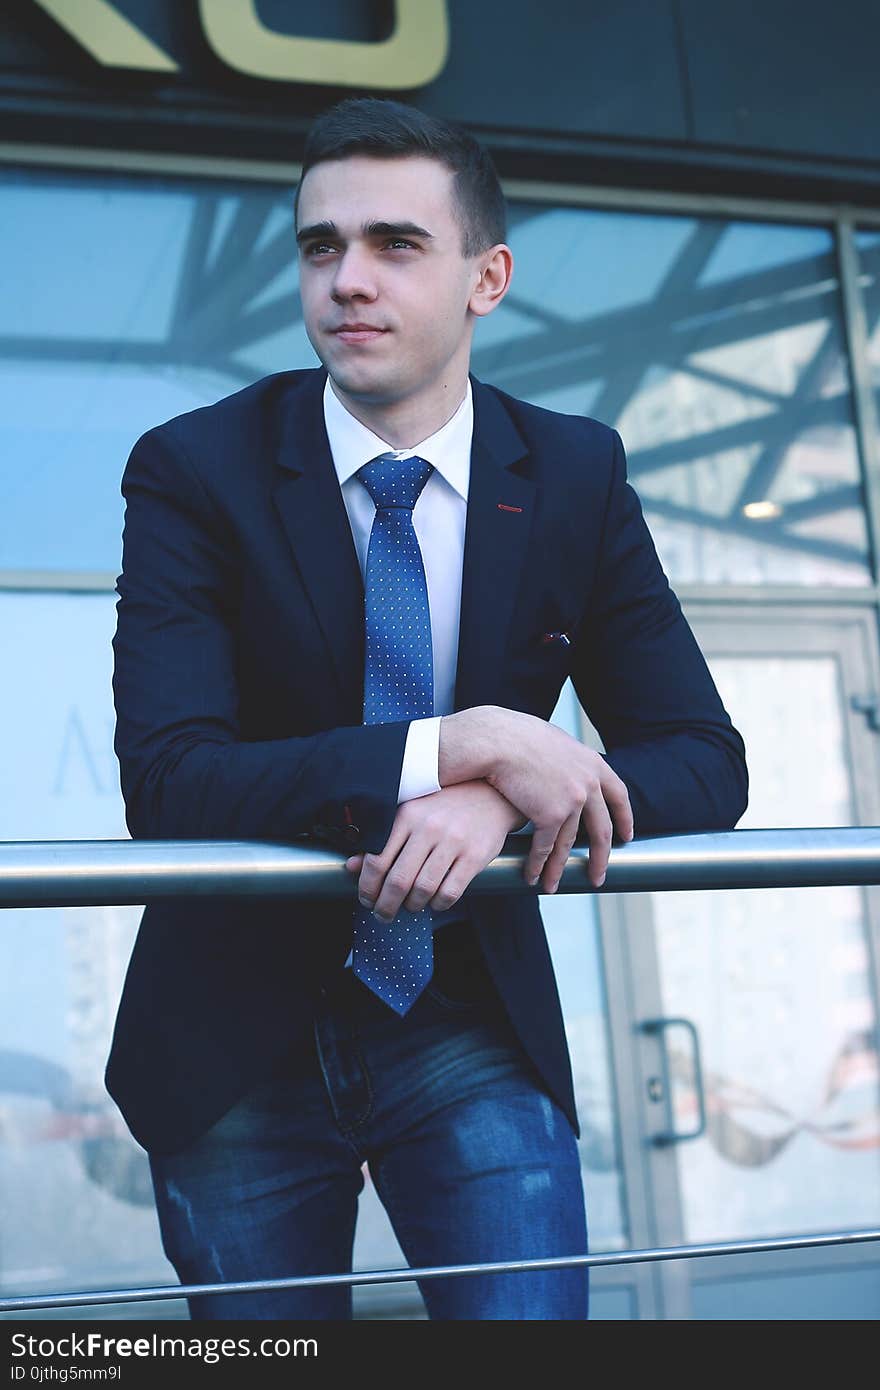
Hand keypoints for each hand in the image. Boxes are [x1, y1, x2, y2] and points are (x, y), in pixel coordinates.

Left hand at [344, 780, 525, 922]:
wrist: (491, 796)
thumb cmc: (445, 807)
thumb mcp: (411, 814)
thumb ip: (382, 840)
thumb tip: (352, 866)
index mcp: (407, 815)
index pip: (377, 859)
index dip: (367, 887)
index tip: (366, 899)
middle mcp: (429, 827)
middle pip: (398, 880)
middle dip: (386, 905)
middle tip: (383, 914)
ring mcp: (453, 841)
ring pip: (423, 890)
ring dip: (412, 906)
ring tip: (410, 906)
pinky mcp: (475, 856)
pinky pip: (450, 893)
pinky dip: (438, 905)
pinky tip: (434, 902)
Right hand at [481, 707, 632, 890]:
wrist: (498, 740)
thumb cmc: (516, 736)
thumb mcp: (554, 743)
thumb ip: (567, 761)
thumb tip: (565, 770)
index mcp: (593, 764)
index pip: (618, 796)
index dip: (624, 818)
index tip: (627, 836)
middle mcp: (589, 784)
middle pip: (602, 830)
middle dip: (601, 858)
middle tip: (598, 877)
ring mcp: (572, 801)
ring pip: (568, 845)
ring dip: (558, 869)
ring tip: (553, 886)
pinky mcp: (550, 815)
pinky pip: (544, 847)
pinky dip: (537, 865)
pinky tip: (533, 876)